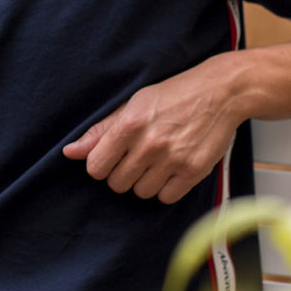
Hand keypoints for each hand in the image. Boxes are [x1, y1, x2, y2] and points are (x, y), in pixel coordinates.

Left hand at [62, 56, 243, 203]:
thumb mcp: (133, 104)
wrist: (220, 92)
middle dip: (124, 173)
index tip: (113, 157)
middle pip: (117, 184)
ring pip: (141, 193)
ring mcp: (172, 159)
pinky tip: (172, 169)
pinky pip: (166, 198)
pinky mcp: (194, 171)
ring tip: (158, 160)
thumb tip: (70, 153)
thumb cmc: (174, 95)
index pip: (95, 167)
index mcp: (129, 124)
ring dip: (145, 181)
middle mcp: (149, 144)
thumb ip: (100, 131)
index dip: (102, 165)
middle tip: (139, 156)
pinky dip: (167, 188)